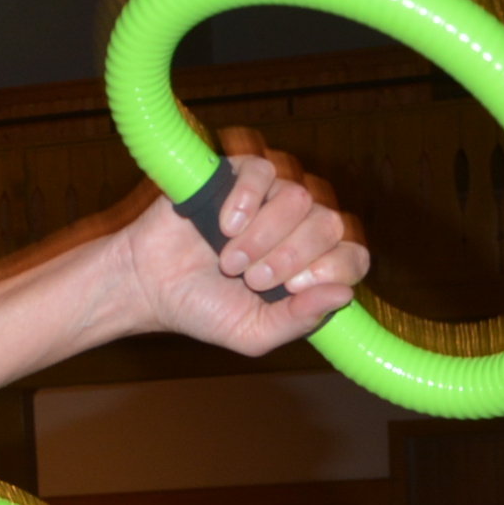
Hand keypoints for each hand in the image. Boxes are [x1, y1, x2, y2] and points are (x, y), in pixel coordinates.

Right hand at [123, 153, 368, 357]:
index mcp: (311, 264)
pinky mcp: (241, 173)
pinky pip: (263, 171)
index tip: (293, 288)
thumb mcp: (254, 333)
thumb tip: (344, 294)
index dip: (332, 269)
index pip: (354, 256)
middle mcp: (300, 225)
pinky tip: (224, 225)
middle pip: (328, 223)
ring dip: (263, 236)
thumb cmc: (204, 309)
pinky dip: (245, 201)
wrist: (150, 286)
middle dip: (290, 257)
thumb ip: (299, 321)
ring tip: (229, 260)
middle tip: (252, 279)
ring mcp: (273, 195)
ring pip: (299, 197)